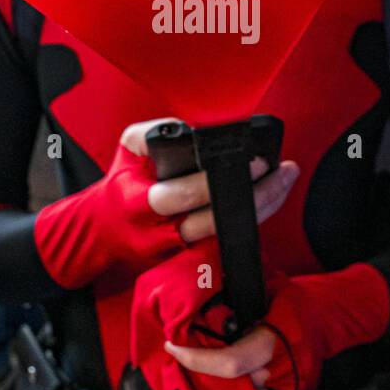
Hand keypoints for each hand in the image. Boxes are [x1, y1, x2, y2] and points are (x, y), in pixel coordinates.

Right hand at [120, 117, 299, 242]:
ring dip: (262, 206)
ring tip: (284, 178)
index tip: (250, 159)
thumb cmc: (121, 188)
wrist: (105, 233)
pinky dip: (252, 219)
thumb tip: (187, 130)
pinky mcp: (193, 260)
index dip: (215, 180)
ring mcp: (180, 251)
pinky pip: (231, 239)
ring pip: (229, 232)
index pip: (180, 194)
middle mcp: (161, 232)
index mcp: (140, 203)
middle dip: (253, 194)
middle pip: (214, 219)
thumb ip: (151, 135)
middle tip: (278, 168)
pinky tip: (271, 198)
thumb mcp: (126, 153)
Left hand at [165, 268, 373, 389]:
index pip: (229, 363)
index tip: (174, 347)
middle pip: (229, 382)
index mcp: (275, 343)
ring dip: (224, 381)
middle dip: (207, 369)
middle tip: (191, 350)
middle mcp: (281, 373)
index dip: (197, 359)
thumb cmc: (298, 301)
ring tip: (216, 359)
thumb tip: (201, 294)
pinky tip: (236, 374)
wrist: (329, 317)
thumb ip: (239, 299)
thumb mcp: (269, 289)